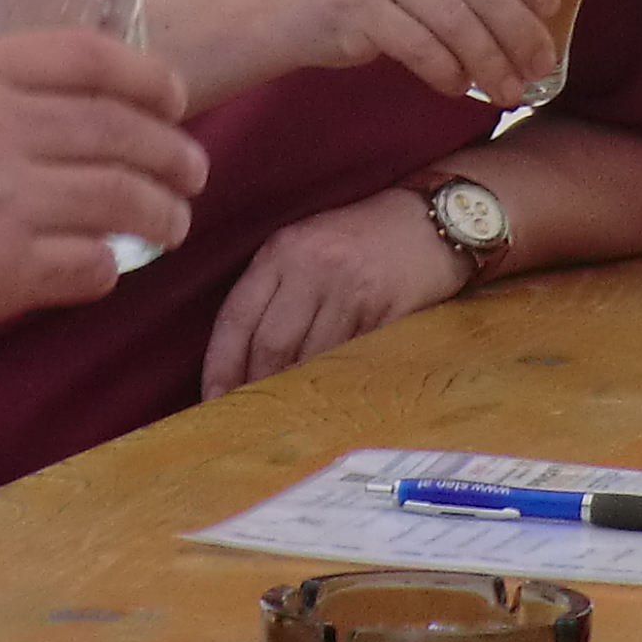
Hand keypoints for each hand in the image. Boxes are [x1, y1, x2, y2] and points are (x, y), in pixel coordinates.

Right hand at [0, 32, 203, 367]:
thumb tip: (30, 109)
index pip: (88, 57)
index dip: (147, 77)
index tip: (173, 97)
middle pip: (122, 130)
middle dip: (173, 153)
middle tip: (191, 173)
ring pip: (123, 199)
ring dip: (161, 214)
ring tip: (171, 224)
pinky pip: (91, 264)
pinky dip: (110, 268)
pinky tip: (104, 270)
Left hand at [200, 190, 470, 398]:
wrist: (431, 221)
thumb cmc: (361, 237)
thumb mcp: (307, 245)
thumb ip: (274, 290)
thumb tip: (242, 360)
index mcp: (282, 250)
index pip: (236, 317)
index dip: (219, 366)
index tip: (210, 401)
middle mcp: (312, 267)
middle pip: (270, 344)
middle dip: (255, 388)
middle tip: (247, 420)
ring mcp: (351, 289)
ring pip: (308, 357)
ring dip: (293, 394)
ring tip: (284, 418)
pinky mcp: (387, 309)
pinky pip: (350, 358)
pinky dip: (334, 385)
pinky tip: (327, 402)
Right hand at [272, 0, 562, 103]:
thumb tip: (541, 6)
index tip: (550, 9)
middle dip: (519, 33)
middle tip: (538, 66)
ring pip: (456, 22)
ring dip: (490, 63)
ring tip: (507, 89)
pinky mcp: (353, 4)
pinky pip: (420, 47)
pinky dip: (447, 72)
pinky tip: (459, 85)